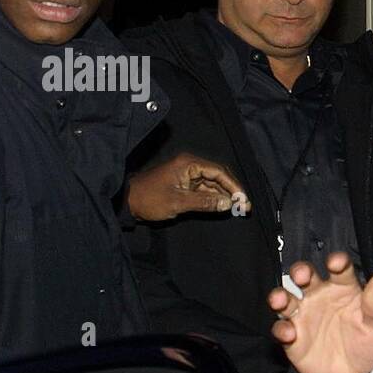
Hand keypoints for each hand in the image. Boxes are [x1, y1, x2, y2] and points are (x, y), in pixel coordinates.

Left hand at [127, 152, 247, 220]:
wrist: (127, 202)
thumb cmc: (149, 199)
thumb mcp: (178, 202)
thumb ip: (205, 202)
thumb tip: (228, 203)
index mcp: (188, 164)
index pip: (218, 172)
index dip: (234, 186)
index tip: (243, 200)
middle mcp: (190, 166)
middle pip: (218, 177)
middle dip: (232, 191)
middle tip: (245, 206)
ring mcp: (187, 176)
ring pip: (213, 185)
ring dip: (225, 196)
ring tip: (239, 208)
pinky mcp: (184, 185)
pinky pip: (204, 190)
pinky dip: (214, 199)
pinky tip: (224, 206)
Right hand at [268, 255, 372, 372]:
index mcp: (344, 288)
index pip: (339, 269)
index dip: (336, 262)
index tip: (336, 263)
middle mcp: (320, 297)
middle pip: (305, 277)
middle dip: (300, 272)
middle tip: (302, 275)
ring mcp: (305, 317)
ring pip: (286, 300)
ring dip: (279, 297)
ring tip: (280, 300)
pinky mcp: (293, 339)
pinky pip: (282, 330)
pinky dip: (282, 330)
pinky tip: (289, 333)